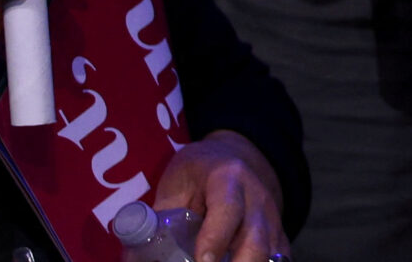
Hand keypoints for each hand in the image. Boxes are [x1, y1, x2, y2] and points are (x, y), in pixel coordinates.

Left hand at [156, 130, 289, 261]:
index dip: (215, 238)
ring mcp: (272, 218)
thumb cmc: (196, 176)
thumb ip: (156, 219)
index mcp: (227, 178)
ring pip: (273, 254)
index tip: (203, 261)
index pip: (227, 208)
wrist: (234, 159)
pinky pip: (279, 260)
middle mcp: (257, 198)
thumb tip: (132, 254)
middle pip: (257, 239)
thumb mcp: (174, 186)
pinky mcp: (280, 237)